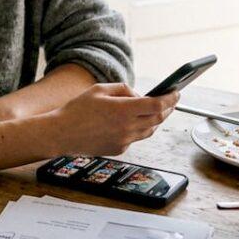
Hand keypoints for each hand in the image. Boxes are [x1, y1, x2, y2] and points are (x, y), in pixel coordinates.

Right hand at [45, 83, 177, 156]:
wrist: (61, 134)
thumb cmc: (77, 110)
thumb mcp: (99, 89)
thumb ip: (123, 89)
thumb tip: (138, 95)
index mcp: (123, 110)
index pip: (157, 105)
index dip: (170, 98)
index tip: (176, 93)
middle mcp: (127, 127)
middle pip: (158, 119)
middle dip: (168, 109)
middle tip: (172, 101)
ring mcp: (124, 141)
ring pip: (150, 130)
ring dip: (156, 120)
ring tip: (157, 110)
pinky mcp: (119, 149)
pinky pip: (136, 138)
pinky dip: (139, 128)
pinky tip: (134, 121)